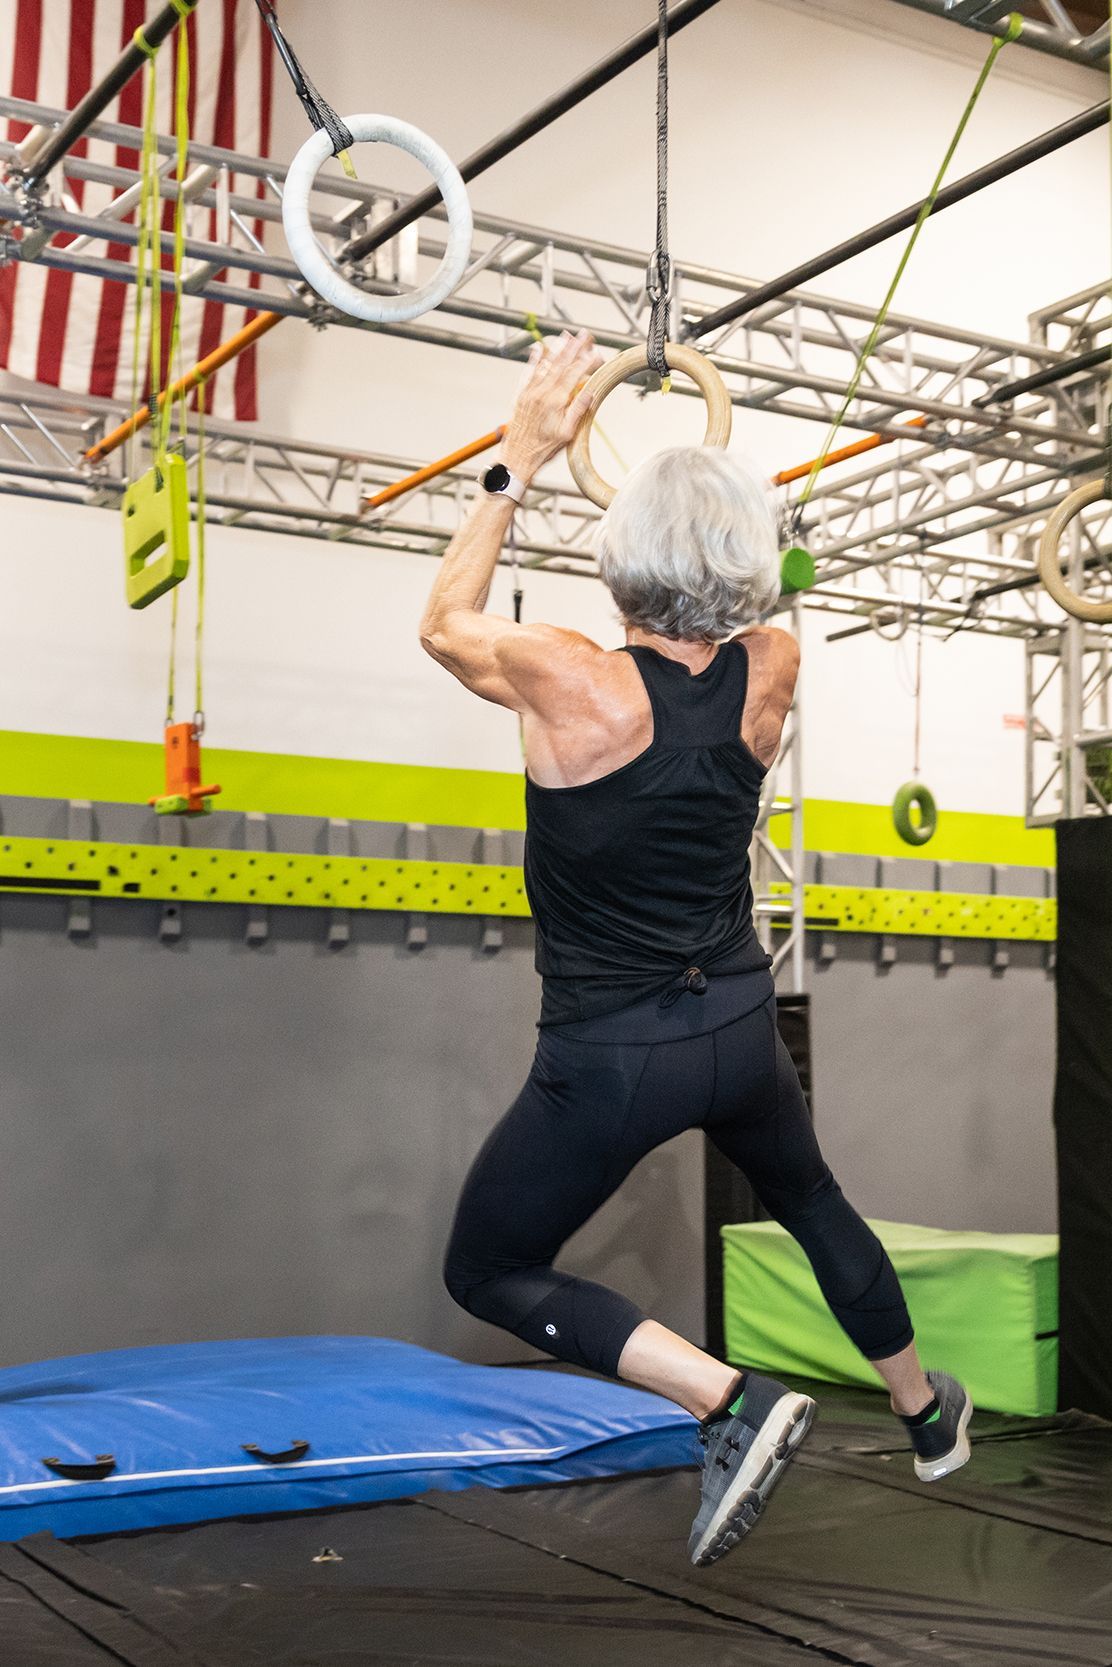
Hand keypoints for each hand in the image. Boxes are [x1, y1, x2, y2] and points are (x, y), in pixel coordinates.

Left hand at [500, 329, 603, 482]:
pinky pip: (528, 372)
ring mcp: (530, 392)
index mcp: (556, 401)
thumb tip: (591, 393)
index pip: (575, 374)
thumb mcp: (567, 434)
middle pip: (561, 364)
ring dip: (557, 348)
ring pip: (546, 364)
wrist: (517, 456)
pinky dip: (534, 359)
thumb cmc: (543, 449)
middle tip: (585, 334)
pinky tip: (539, 348)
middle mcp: (542, 392)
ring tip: (566, 335)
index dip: (586, 361)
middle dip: (574, 347)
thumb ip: (578, 411)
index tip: (596, 352)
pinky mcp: (521, 394)